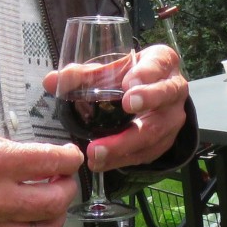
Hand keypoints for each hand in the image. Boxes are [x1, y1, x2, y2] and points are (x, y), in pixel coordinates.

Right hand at [0, 124, 80, 226]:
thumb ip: (7, 146)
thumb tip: (39, 158)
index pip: (48, 161)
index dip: (70, 158)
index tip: (72, 157)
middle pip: (54, 201)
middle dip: (67, 187)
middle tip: (63, 179)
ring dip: (57, 217)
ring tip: (52, 204)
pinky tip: (32, 226)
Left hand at [44, 42, 186, 172]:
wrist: (152, 97)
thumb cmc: (129, 77)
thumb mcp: (111, 69)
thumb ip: (84, 75)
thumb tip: (52, 81)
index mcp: (161, 63)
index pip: (159, 63)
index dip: (146, 72)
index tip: (128, 81)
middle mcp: (174, 89)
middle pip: (166, 95)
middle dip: (147, 100)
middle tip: (127, 106)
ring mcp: (173, 118)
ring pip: (156, 131)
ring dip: (126, 143)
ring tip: (97, 151)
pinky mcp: (165, 142)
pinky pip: (147, 153)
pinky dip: (123, 159)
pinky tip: (101, 163)